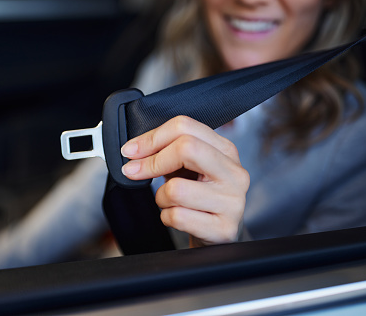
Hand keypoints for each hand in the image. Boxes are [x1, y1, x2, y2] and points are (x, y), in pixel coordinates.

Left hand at [120, 116, 249, 246]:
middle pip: (186, 148)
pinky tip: (177, 217)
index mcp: (225, 150)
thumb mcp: (187, 169)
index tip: (131, 150)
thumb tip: (134, 150)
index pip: (185, 127)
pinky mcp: (224, 229)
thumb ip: (167, 153)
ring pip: (176, 189)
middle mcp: (234, 173)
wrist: (219, 237)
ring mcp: (232, 201)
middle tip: (134, 171)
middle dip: (153, 161)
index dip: (152, 138)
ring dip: (161, 197)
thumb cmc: (198, 198)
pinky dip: (167, 217)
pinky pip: (178, 216)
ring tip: (170, 202)